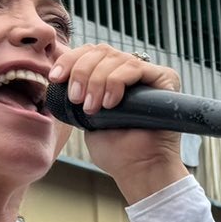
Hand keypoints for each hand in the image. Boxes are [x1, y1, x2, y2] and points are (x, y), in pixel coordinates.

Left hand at [52, 43, 187, 198]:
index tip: (56, 79)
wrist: (139, 170)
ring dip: (97, 81)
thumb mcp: (87, 119)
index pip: (90, 53)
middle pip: (101, 51)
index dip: (70, 60)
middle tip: (76, 99)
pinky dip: (116, 82)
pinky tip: (110, 104)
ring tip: (93, 108)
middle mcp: (132, 72)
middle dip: (81, 72)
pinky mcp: (164, 79)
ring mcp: (148, 75)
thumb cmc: (116, 152)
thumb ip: (79, 96)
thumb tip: (61, 78)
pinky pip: (135, 67)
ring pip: (115, 58)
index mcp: (113, 78)